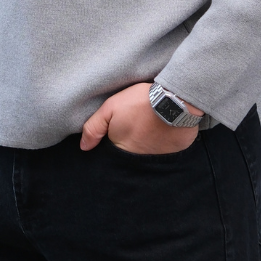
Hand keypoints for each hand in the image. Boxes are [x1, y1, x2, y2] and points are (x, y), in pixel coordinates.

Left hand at [80, 83, 200, 154]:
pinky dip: (160, 148)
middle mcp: (137, 161)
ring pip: (144, 159)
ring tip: (146, 134)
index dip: (110, 147)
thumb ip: (94, 128)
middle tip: (133, 133)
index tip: (115, 136)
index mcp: (121, 150)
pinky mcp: (173, 156)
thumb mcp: (111, 108)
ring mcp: (156, 160)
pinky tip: (160, 135)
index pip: (110, 157)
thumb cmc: (141, 102)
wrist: (176, 100)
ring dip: (144, 150)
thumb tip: (84, 147)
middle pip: (127, 160)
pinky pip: (163, 157)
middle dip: (127, 150)